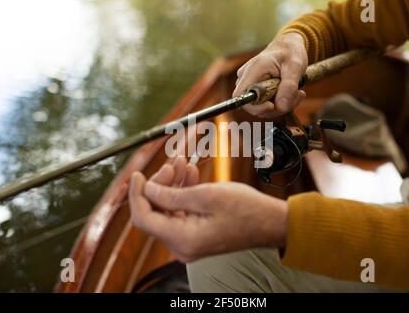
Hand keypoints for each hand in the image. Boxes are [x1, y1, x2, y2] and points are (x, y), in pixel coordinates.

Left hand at [129, 156, 287, 262]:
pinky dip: (183, 193)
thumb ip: (171, 194)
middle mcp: (182, 245)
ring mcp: (190, 241)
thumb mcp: (206, 196)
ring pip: (168, 209)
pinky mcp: (197, 234)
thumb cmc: (246, 210)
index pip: (144, 218)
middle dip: (160, 185)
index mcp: (182, 239)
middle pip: (156, 212)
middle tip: (173, 163)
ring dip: (173, 185)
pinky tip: (191, 174)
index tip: (137, 174)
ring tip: (183, 163)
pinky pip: (182, 212)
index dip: (137, 194)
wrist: (271, 223)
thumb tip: (148, 189)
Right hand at [233, 32, 307, 117]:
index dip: (254, 107)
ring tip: (296, 92)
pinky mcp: (256, 90)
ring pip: (261, 107)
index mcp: (252, 71)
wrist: (288, 47)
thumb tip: (281, 107)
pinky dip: (280, 103)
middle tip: (296, 95)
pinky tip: (291, 93)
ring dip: (281, 105)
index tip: (273, 106)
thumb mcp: (295, 66)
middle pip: (253, 105)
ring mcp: (250, 85)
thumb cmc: (290, 52)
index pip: (241, 96)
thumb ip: (289, 86)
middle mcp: (246, 79)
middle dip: (276, 107)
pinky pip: (265, 104)